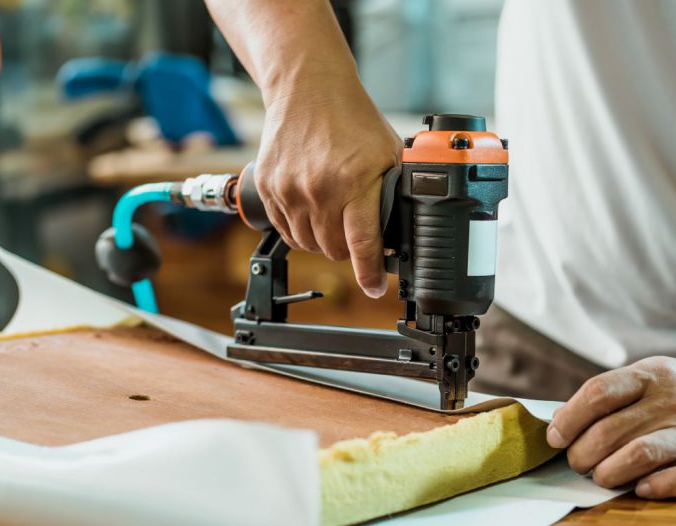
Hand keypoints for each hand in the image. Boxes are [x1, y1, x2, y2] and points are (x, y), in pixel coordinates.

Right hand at [253, 70, 401, 296]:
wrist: (307, 88)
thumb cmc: (353, 120)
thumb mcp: (389, 153)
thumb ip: (397, 192)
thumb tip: (408, 230)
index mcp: (353, 181)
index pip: (361, 243)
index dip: (370, 272)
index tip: (374, 287)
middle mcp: (317, 189)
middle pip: (334, 250)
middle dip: (350, 250)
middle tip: (358, 234)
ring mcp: (288, 189)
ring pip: (309, 245)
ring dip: (325, 242)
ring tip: (336, 219)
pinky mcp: (267, 187)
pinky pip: (285, 230)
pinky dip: (301, 231)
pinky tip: (314, 214)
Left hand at [546, 357, 675, 497]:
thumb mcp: (647, 382)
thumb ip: (606, 398)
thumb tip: (557, 421)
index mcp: (651, 374)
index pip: (598, 392)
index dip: (569, 419)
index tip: (556, 438)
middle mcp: (672, 399)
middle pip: (610, 431)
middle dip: (582, 454)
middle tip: (577, 464)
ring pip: (640, 454)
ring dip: (609, 472)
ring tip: (601, 477)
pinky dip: (656, 486)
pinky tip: (641, 489)